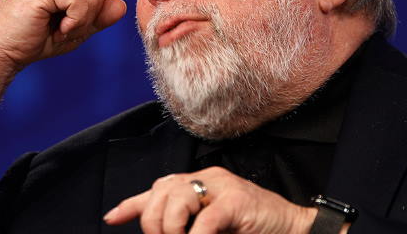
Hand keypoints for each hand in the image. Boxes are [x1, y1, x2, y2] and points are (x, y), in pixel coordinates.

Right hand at [0, 0, 134, 70]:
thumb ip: (98, 16)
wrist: (2, 49)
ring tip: (57, 26)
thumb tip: (120, 3)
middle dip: (91, 14)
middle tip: (64, 27)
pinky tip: (57, 26)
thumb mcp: (77, 29)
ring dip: (82, 19)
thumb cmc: (34, 39)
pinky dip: (75, 20)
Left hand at [104, 166, 316, 233]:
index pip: (159, 187)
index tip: (112, 218)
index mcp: (201, 183)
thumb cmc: (252, 230)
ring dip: (171, 230)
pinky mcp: (238, 201)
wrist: (294, 228)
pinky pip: (205, 218)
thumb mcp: (212, 227)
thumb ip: (188, 225)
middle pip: (161, 191)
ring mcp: (224, 186)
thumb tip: (162, 233)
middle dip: (152, 223)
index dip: (133, 203)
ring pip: (178, 198)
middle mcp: (209, 178)